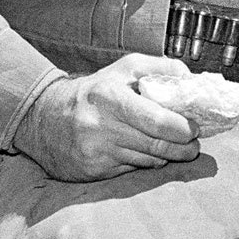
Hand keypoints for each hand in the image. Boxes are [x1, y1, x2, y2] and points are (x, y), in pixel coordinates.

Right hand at [13, 54, 204, 181]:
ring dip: (167, 155)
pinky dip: (145, 162)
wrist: (43, 119)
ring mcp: (95, 151)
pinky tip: (145, 152)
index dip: (182, 128)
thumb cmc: (92, 92)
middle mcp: (100, 125)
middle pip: (157, 144)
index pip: (157, 121)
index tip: (195, 127)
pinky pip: (132, 169)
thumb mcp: (123, 69)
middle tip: (194, 144)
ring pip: (148, 160)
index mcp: (109, 96)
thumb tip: (191, 78)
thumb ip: (159, 68)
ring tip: (175, 148)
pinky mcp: (92, 171)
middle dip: (183, 146)